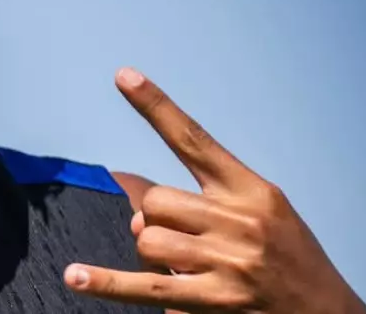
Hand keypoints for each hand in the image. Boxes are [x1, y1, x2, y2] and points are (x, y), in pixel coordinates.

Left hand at [65, 68, 365, 312]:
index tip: (124, 75)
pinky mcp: (216, 302)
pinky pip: (147, 286)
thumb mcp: (264, 216)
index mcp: (253, 191)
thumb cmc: (290, 262)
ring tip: (191, 270)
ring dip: (156, 257)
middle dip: (158, 222)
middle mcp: (241, 222)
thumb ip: (204, 204)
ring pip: (148, 240)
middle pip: (156, 202)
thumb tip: (140, 216)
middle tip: (186, 243)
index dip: (156, 106)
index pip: (194, 140)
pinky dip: (107, 283)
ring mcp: (229, 263)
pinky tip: (75, 277)